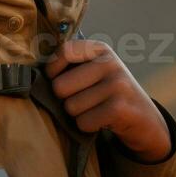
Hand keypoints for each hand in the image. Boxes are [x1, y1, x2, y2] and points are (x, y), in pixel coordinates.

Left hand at [42, 39, 170, 160]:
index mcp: (100, 49)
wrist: (145, 119)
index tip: (59, 79)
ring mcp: (117, 85)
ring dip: (79, 114)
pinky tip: (103, 120)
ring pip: (71, 107)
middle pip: (60, 86)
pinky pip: (83, 122)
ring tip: (96, 109)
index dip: (53, 70)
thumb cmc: (108, 94)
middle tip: (85, 100)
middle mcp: (110, 63)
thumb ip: (70, 65)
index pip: (64, 51)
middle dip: (66, 99)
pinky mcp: (120, 108)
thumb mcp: (94, 71)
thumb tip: (31, 74)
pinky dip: (88, 126)